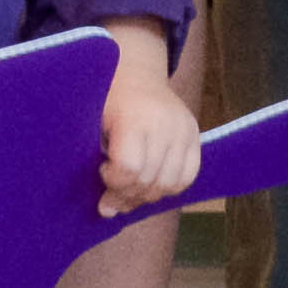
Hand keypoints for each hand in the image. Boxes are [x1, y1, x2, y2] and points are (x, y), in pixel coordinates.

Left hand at [96, 33, 202, 214]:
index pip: (129, 168)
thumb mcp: (92, 125)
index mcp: (133, 116)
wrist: (137, 77)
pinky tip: (151, 183)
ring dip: (147, 196)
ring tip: (130, 191)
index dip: (113, 182)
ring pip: (170, 183)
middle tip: (112, 195)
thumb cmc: (108, 103)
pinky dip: (169, 188)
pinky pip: (188, 176)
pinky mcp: (196, 134)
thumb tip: (107, 211)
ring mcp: (183, 128)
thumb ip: (95, 163)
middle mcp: (164, 122)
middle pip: (149, 179)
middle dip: (127, 196)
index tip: (103, 171)